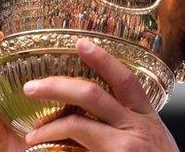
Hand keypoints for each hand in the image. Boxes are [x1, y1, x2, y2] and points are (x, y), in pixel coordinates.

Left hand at [22, 39, 178, 151]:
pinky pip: (76, 149)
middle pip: (92, 95)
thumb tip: (99, 110)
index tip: (81, 43)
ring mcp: (124, 144)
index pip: (124, 78)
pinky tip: (45, 149)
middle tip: (32, 87)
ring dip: (49, 126)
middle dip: (57, 87)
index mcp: (145, 115)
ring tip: (32, 134)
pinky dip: (57, 147)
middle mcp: (136, 125)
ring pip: (77, 124)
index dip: (102, 58)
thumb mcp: (152, 135)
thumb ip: (132, 119)